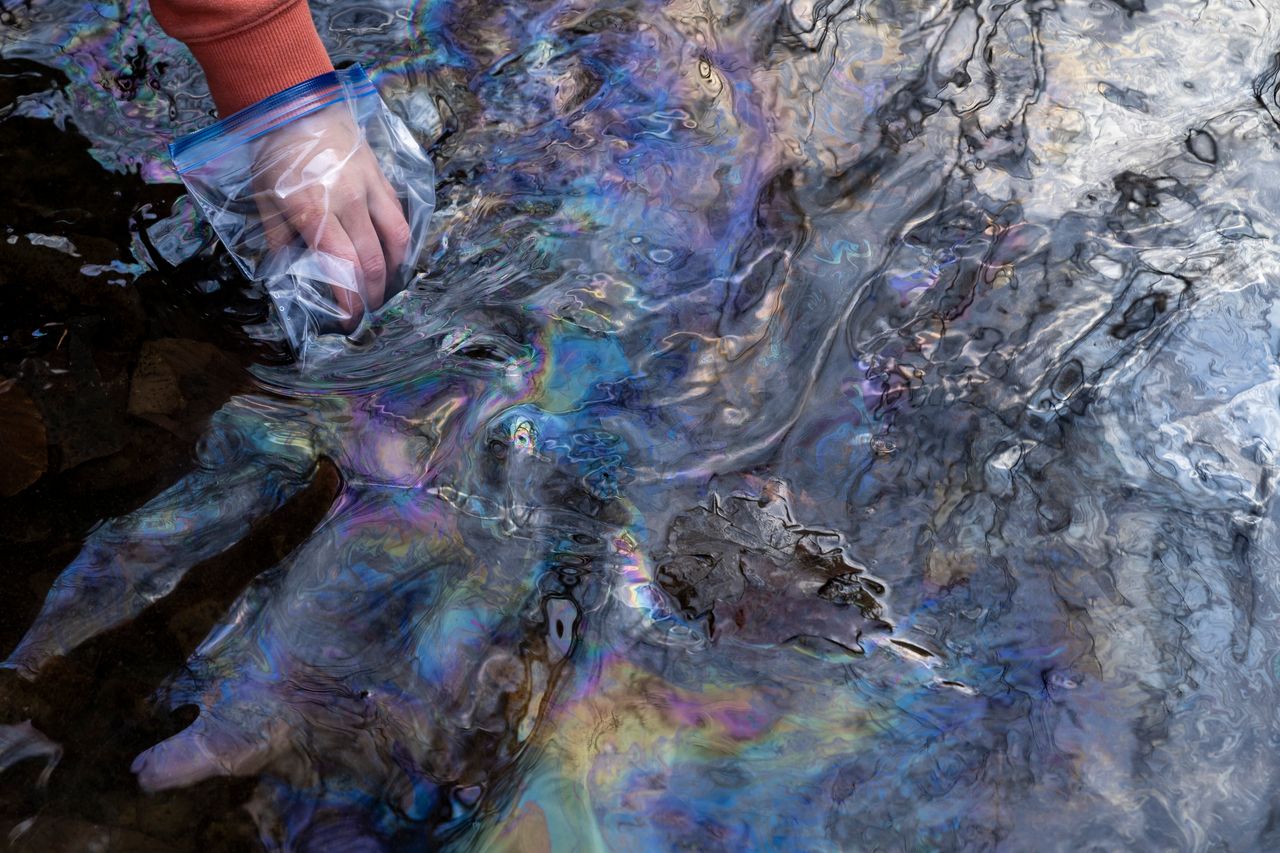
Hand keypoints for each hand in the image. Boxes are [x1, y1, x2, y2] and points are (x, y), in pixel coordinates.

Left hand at [252, 103, 411, 328]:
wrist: (295, 103)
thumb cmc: (273, 153)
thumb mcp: (265, 199)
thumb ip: (280, 240)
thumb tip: (292, 273)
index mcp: (314, 211)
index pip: (342, 268)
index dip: (349, 301)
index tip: (349, 320)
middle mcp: (348, 203)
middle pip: (372, 261)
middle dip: (372, 294)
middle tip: (367, 312)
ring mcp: (369, 189)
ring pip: (396, 240)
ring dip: (394, 271)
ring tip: (386, 288)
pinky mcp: (381, 178)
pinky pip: (399, 216)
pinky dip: (400, 242)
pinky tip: (395, 255)